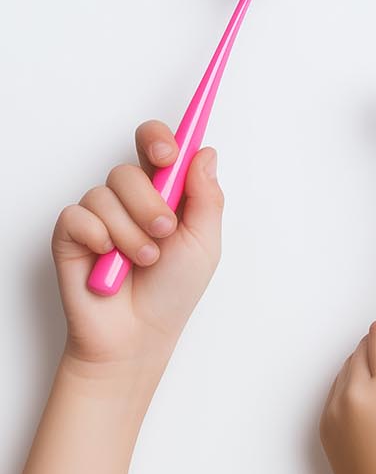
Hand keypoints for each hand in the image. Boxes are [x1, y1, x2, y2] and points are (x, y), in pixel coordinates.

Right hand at [51, 122, 222, 373]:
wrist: (138, 333)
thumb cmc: (173, 290)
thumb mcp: (205, 242)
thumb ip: (206, 197)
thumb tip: (203, 152)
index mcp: (165, 193)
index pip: (157, 148)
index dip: (160, 140)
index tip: (169, 153)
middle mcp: (130, 200)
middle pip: (130, 169)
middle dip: (151, 202)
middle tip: (165, 230)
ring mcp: (99, 215)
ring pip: (106, 194)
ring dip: (131, 231)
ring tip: (144, 260)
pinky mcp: (71, 234)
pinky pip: (78, 216)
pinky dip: (99, 238)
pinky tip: (108, 259)